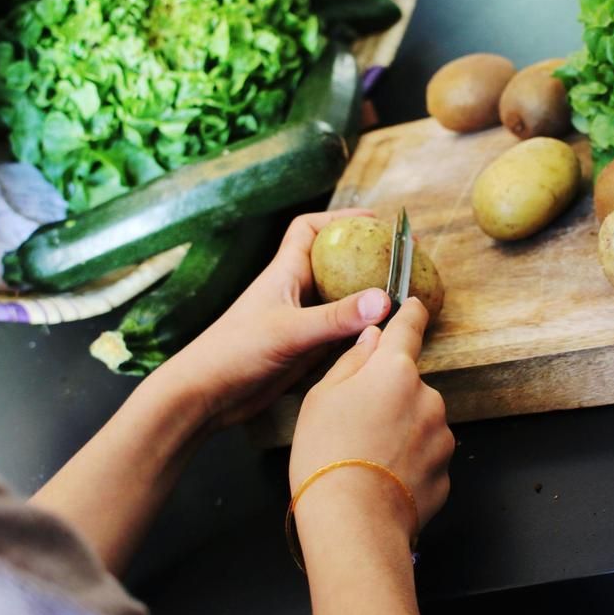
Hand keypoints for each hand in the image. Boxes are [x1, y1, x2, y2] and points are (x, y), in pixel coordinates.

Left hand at [152, 210, 392, 428]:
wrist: (206, 395)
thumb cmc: (234, 352)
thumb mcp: (288, 331)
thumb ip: (335, 317)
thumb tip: (384, 299)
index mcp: (284, 273)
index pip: (309, 230)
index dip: (340, 219)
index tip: (375, 222)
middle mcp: (296, 293)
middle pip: (336, 264)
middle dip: (368, 258)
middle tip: (406, 260)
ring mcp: (302, 322)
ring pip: (343, 300)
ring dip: (370, 296)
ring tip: (408, 294)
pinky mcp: (306, 350)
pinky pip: (343, 332)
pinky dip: (364, 329)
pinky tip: (387, 332)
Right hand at [288, 300, 453, 548]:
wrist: (353, 523)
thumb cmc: (327, 456)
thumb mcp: (322, 397)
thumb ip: (352, 361)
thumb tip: (372, 337)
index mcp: (394, 369)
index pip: (409, 326)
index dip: (409, 313)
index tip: (412, 305)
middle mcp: (427, 396)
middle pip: (408, 384)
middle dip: (389, 395)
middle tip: (354, 423)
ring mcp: (441, 435)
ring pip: (419, 421)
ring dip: (399, 430)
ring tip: (364, 458)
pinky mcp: (446, 471)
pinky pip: (425, 456)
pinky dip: (408, 463)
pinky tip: (381, 479)